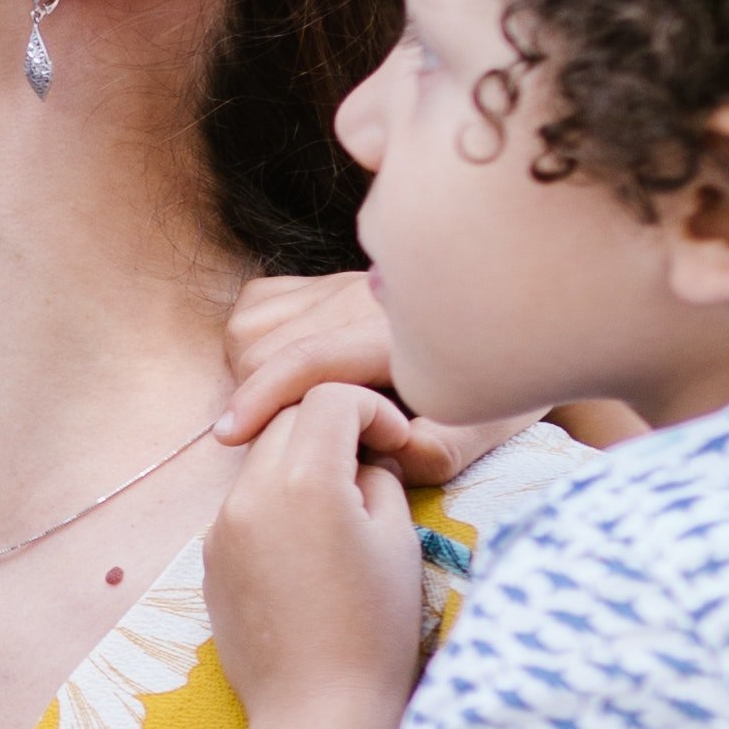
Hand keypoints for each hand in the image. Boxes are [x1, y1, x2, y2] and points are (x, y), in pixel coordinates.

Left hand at [200, 387, 437, 728]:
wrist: (317, 712)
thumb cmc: (375, 631)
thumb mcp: (398, 541)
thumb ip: (378, 478)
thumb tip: (361, 456)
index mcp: (305, 482)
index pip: (330, 397)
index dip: (371, 409)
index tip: (395, 443)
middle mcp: (251, 494)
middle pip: (287, 418)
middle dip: (331, 428)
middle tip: (370, 466)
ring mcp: (221, 526)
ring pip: (260, 459)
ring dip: (300, 463)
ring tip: (339, 509)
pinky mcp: (208, 557)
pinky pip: (243, 503)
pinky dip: (275, 501)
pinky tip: (307, 547)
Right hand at [216, 274, 492, 477]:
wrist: (499, 326)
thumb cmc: (485, 390)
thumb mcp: (477, 429)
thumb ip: (436, 451)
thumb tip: (387, 452)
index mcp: (394, 336)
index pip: (308, 359)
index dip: (263, 398)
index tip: (229, 436)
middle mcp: (362, 296)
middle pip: (266, 344)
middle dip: (256, 395)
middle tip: (280, 435)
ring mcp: (341, 281)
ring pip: (251, 324)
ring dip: (250, 369)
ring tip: (284, 406)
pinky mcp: (324, 277)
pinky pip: (258, 302)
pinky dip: (254, 338)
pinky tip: (286, 367)